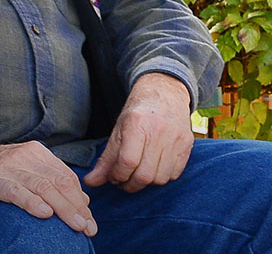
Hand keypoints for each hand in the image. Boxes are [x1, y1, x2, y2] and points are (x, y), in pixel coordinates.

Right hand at [0, 122, 96, 236]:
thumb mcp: (22, 170)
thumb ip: (49, 180)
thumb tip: (81, 199)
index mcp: (35, 153)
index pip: (66, 177)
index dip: (81, 201)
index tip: (90, 222)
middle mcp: (24, 156)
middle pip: (59, 183)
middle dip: (77, 208)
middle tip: (88, 229)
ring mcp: (7, 166)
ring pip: (43, 187)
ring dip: (63, 208)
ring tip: (76, 225)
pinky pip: (16, 191)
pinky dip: (32, 202)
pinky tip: (44, 214)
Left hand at [84, 72, 192, 192]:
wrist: (164, 93)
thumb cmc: (137, 113)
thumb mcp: (117, 131)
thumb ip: (105, 159)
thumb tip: (91, 182)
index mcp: (137, 124)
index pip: (127, 161)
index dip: (118, 175)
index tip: (112, 178)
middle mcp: (159, 131)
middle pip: (145, 174)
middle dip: (130, 185)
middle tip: (122, 181)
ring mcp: (176, 139)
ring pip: (160, 178)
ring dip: (146, 183)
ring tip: (136, 174)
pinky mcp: (187, 145)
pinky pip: (174, 174)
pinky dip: (161, 177)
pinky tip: (152, 168)